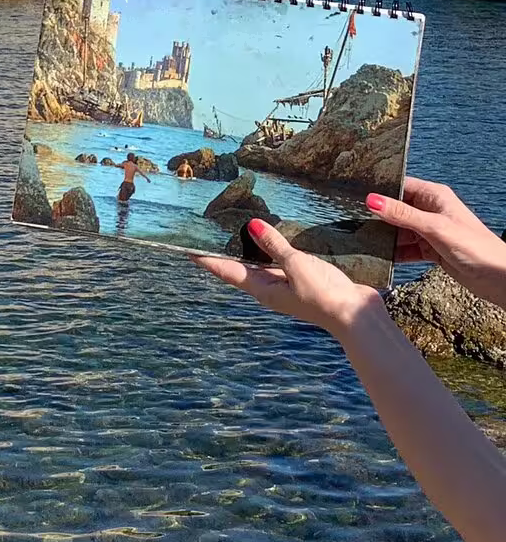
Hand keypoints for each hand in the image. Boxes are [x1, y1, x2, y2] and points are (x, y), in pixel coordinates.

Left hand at [191, 219, 383, 340]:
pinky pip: (280, 260)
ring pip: (260, 263)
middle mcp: (269, 288)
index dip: (206, 260)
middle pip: (240, 267)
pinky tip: (274, 235)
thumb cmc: (323, 294)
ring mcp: (285, 285)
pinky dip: (272, 248)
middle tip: (208, 231)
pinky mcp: (301, 279)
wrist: (355, 315)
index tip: (186, 249)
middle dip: (224, 251)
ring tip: (235, 228)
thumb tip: (252, 226)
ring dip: (248, 248)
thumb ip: (274, 246)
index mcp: (262, 289)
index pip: (226, 271)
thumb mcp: (295, 265)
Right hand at [367, 178, 505, 309]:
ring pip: (400, 231)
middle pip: (397, 209)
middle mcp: (431, 211)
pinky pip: (407, 249)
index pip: (401, 186)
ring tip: (362, 240)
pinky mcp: (432, 250)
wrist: (498, 278)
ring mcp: (431, 231)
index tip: (356, 196)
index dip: (380, 191)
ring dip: (385, 237)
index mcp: (434, 196)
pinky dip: (395, 253)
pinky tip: (381, 257)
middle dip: (379, 216)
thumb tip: (372, 199)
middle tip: (353, 221)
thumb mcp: (434, 227)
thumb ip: (402, 214)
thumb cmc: (474, 246)